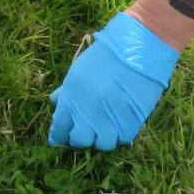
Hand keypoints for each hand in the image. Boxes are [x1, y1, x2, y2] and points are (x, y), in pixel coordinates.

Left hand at [47, 11, 179, 150]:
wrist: (137, 49)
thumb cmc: (106, 55)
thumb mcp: (79, 70)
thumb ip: (67, 90)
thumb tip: (56, 102)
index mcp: (72, 98)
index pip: (59, 128)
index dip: (59, 134)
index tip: (62, 135)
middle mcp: (88, 113)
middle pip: (79, 140)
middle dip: (79, 138)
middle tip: (85, 131)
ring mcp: (110, 119)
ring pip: (102, 144)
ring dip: (100, 139)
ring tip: (103, 129)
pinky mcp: (131, 122)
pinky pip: (122, 140)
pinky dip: (119, 136)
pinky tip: (119, 125)